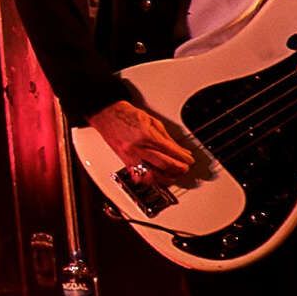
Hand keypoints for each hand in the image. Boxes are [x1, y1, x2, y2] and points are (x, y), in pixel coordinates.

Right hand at [89, 97, 203, 182]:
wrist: (107, 114)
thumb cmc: (127, 115)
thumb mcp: (152, 121)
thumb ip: (167, 138)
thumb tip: (180, 149)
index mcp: (146, 135)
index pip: (170, 151)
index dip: (183, 157)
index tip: (189, 160)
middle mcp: (137, 148)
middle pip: (164, 165)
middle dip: (178, 168)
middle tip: (185, 168)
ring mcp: (130, 156)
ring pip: (151, 175)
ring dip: (166, 178)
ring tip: (173, 176)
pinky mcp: (124, 161)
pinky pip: (138, 177)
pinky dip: (149, 181)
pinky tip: (156, 179)